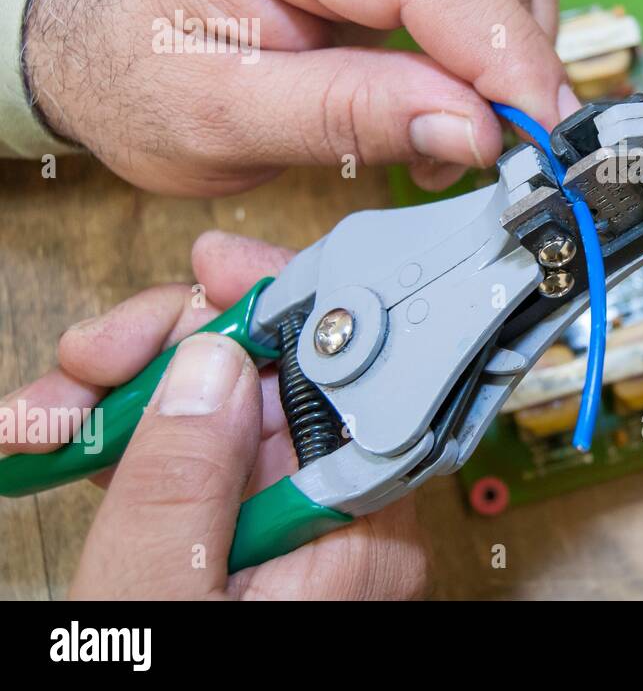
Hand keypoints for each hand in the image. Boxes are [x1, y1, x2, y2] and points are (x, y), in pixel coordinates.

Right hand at [0, 230, 429, 598]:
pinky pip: (206, 458)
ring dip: (130, 394)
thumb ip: (182, 485)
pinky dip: (134, 441)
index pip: (350, 373)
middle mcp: (345, 520)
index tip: (209, 272)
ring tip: (43, 418)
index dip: (283, 302)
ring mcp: (298, 527)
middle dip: (174, 350)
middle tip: (83, 363)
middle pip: (281, 378)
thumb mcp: (153, 612)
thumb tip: (212, 360)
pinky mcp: (252, 536)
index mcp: (357, 533)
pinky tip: (68, 440)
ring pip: (228, 409)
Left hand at [22, 0, 577, 195]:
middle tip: (496, 152)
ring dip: (507, 44)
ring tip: (463, 129)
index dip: (505, 54)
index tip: (543, 129)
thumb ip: (353, 115)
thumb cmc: (126, 65)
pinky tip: (451, 90)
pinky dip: (486, 30)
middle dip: (512, 60)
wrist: (78, 33)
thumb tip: (474, 130)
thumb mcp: (224, 116)